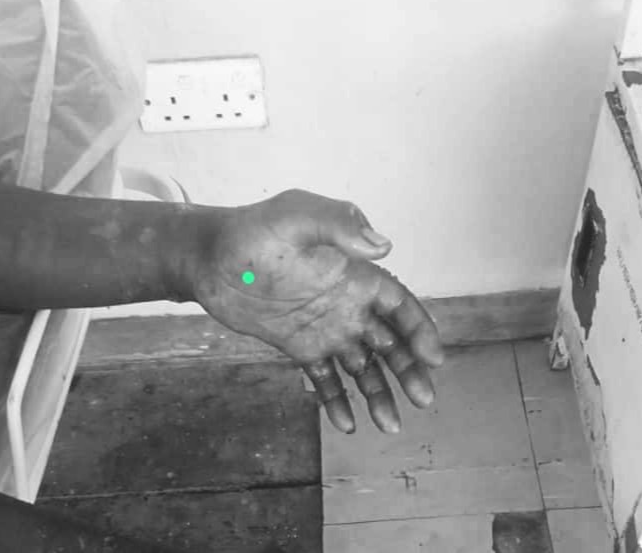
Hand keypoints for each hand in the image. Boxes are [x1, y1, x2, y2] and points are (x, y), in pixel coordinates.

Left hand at [191, 189, 444, 433]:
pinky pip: (325, 378)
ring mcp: (325, 328)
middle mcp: (348, 305)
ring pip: (362, 366)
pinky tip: (347, 424)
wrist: (208, 258)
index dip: (421, 331)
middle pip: (390, 341)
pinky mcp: (300, 347)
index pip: (400, 305)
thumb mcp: (296, 215)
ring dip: (379, 393)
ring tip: (390, 426)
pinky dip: (336, 400)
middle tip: (423, 399)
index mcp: (355, 275)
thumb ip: (338, 224)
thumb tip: (384, 246)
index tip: (433, 360)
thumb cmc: (253, 230)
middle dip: (409, 370)